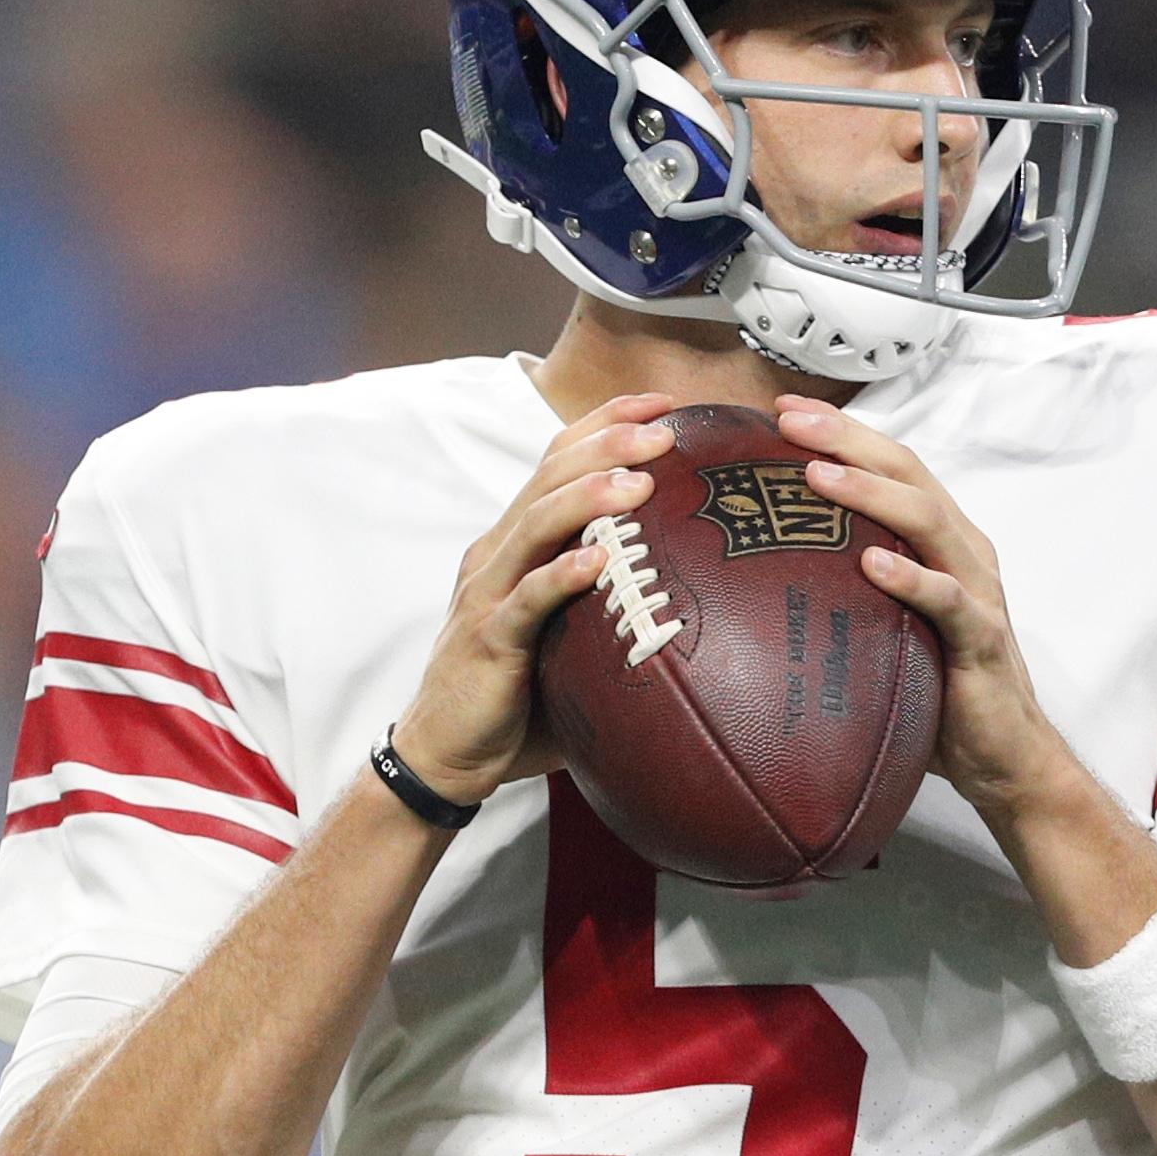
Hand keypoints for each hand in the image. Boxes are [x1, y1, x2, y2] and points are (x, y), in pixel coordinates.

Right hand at [389, 393, 677, 804]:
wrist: (448, 751)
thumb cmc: (519, 691)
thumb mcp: (572, 632)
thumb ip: (615, 600)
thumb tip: (707, 593)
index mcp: (518, 541)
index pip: (558, 461)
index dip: (606, 423)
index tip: (662, 404)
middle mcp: (500, 553)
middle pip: (550, 477)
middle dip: (608, 443)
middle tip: (664, 429)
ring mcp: (490, 592)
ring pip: (537, 525)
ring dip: (588, 498)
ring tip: (639, 482)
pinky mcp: (489, 638)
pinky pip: (526, 600)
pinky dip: (560, 576)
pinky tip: (596, 563)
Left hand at [774, 395, 1071, 816]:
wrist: (1005, 755)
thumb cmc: (938, 687)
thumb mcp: (884, 623)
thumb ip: (846, 587)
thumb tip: (759, 573)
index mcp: (939, 541)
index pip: (891, 466)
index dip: (842, 431)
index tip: (783, 409)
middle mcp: (962, 552)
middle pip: (907, 473)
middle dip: (847, 440)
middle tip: (789, 421)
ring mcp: (976, 591)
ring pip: (927, 520)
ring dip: (869, 493)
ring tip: (817, 476)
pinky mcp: (981, 639)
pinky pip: (947, 600)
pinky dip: (910, 578)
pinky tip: (872, 565)